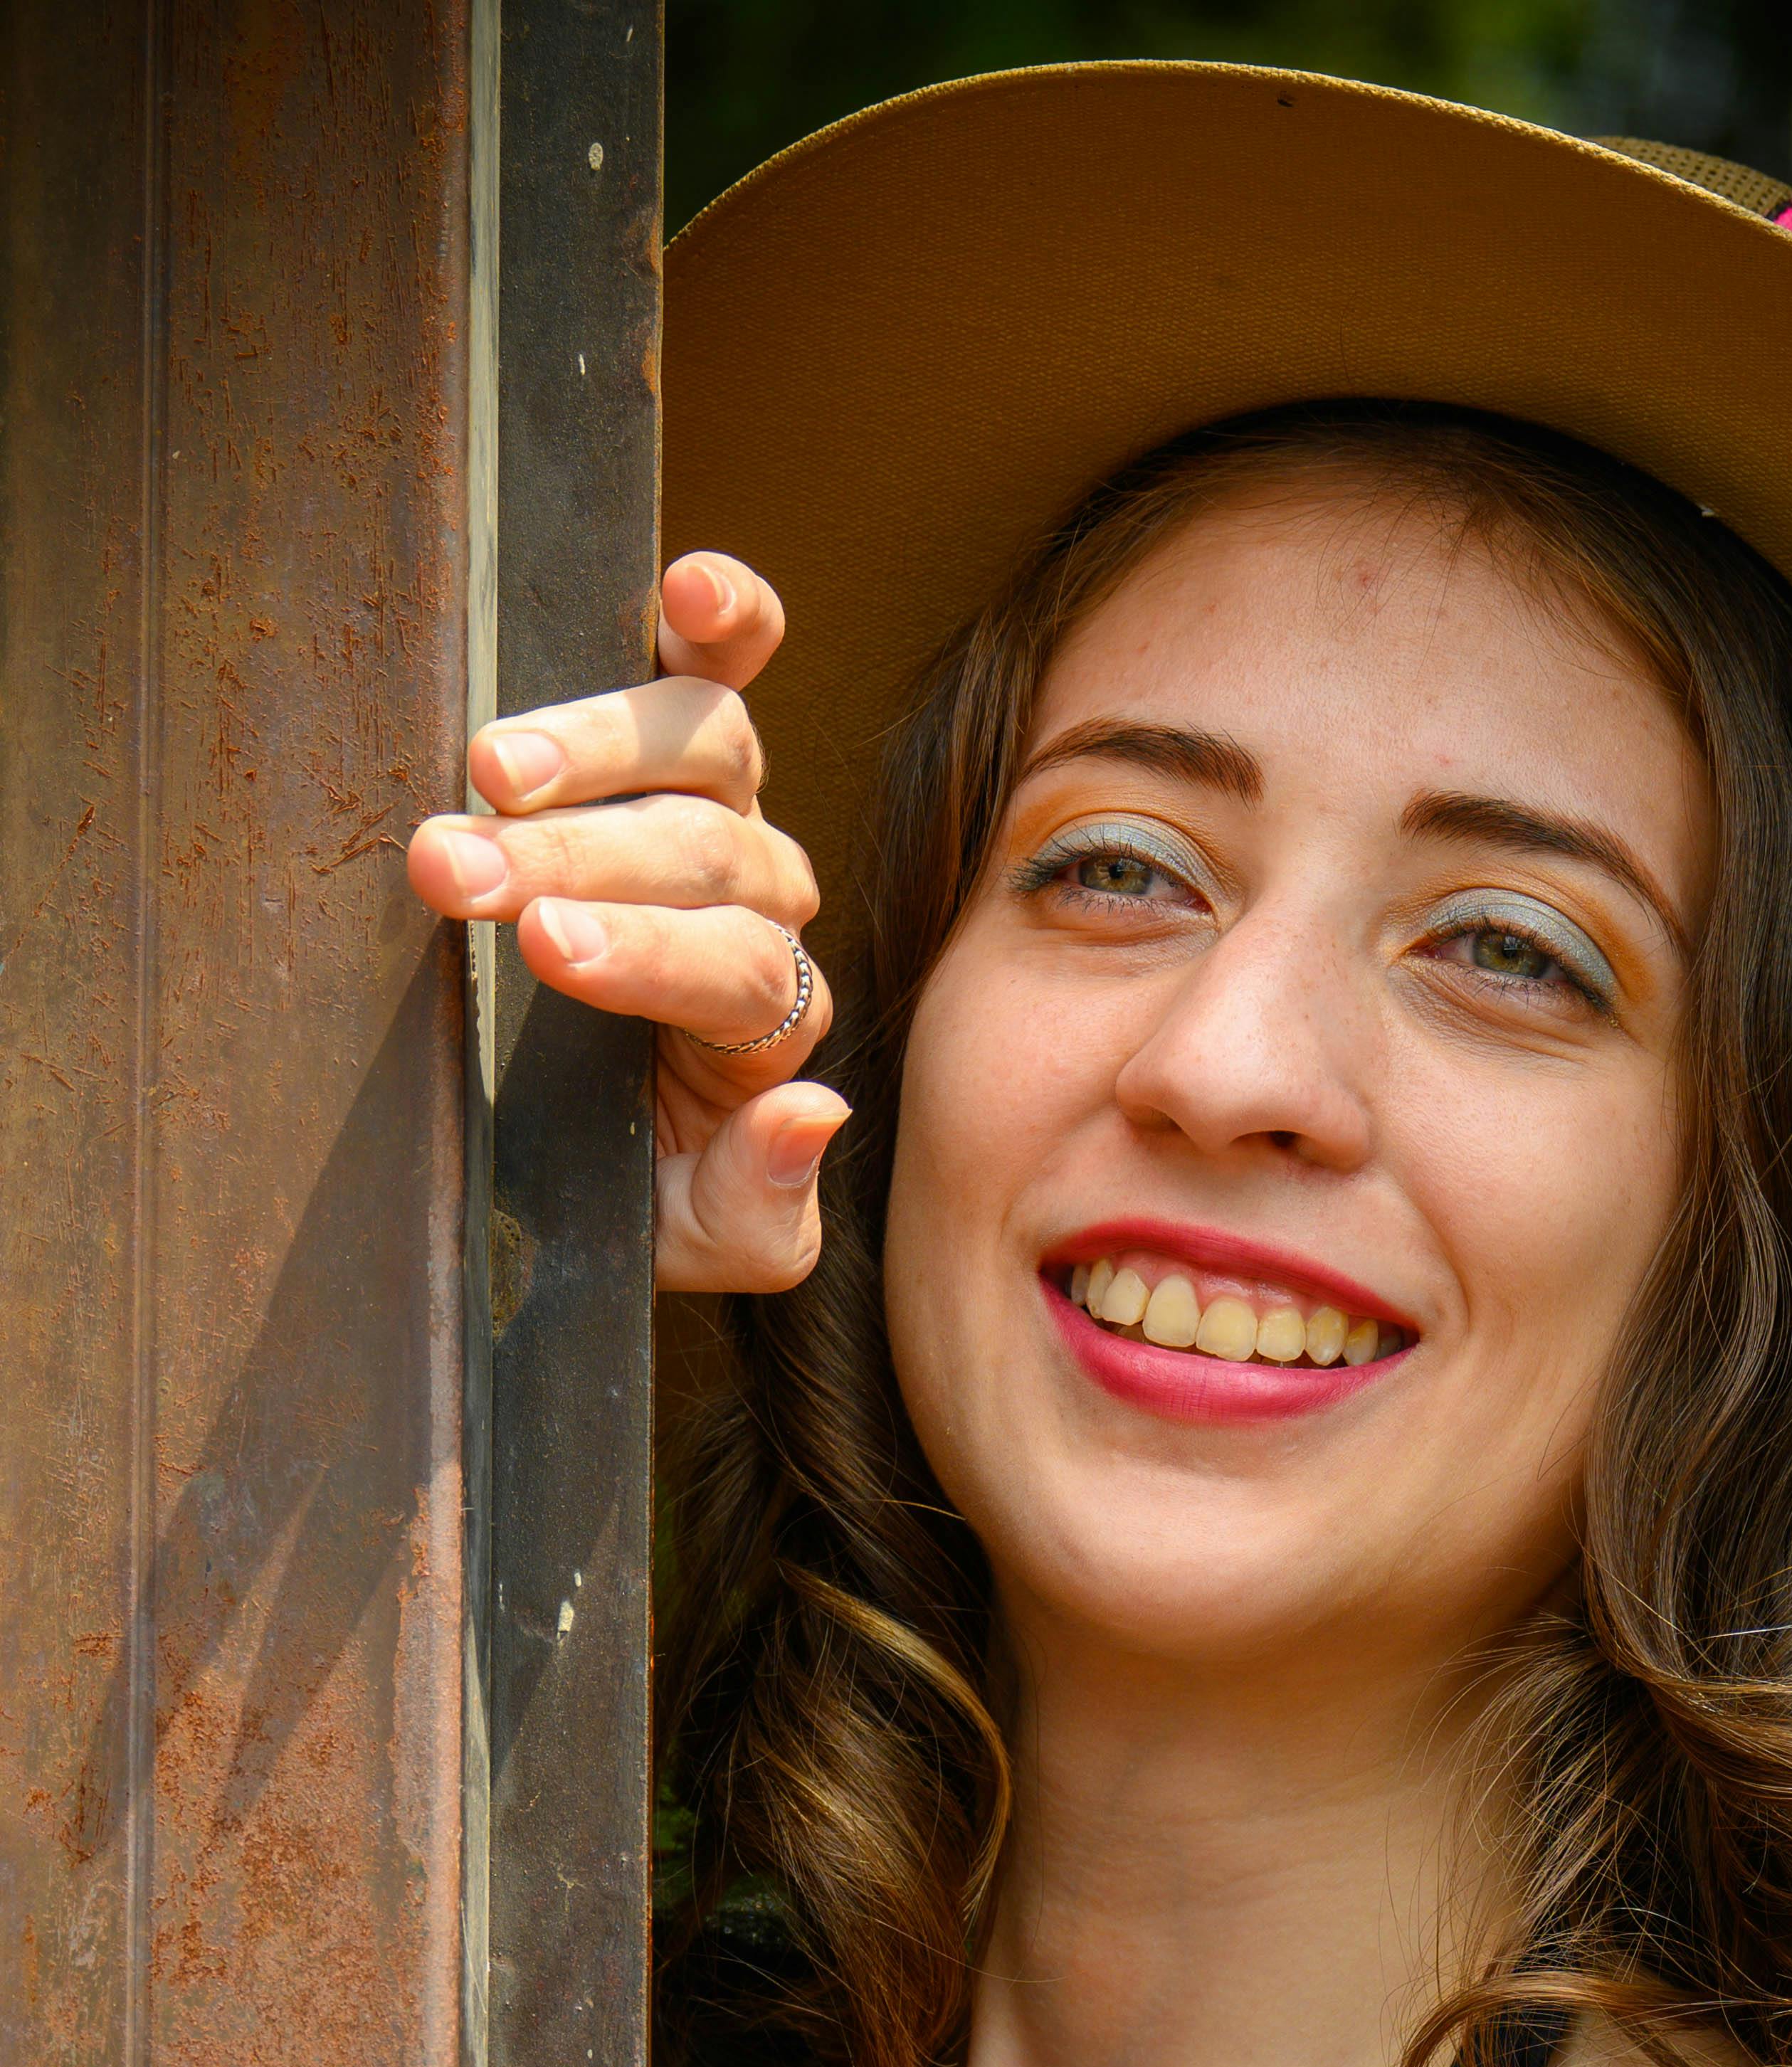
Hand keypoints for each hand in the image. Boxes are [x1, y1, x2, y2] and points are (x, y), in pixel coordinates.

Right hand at [406, 551, 848, 1292]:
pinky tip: (689, 586)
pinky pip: (717, 667)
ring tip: (490, 766)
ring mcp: (727, 813)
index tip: (544, 947)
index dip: (642, 953)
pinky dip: (718, 618)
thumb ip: (755, 1208)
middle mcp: (760, 907)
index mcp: (763, 1025)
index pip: (731, 975)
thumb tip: (812, 1113)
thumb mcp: (690, 1234)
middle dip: (574, 862)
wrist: (577, 1136)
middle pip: (703, 857)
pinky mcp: (681, 741)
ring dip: (595, 746)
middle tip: (457, 869)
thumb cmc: (630, 1183)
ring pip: (703, 751)